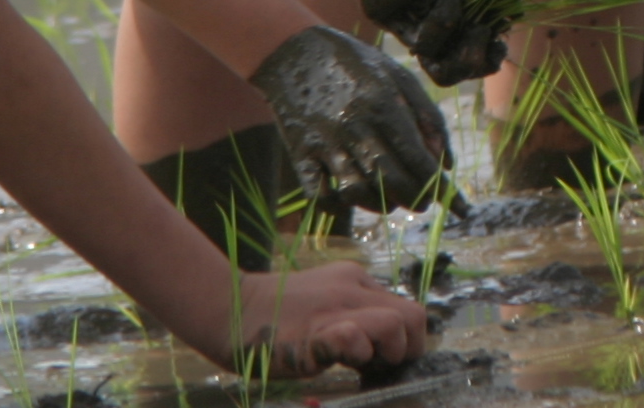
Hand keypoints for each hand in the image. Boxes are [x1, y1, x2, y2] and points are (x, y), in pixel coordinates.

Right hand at [226, 261, 431, 379]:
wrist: (230, 308)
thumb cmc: (275, 313)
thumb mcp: (323, 299)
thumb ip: (352, 311)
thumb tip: (378, 343)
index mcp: (356, 279)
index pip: (406, 307)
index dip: (407, 338)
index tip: (389, 356)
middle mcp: (352, 288)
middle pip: (413, 315)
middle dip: (408, 347)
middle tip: (382, 365)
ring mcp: (335, 308)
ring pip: (395, 323)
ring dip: (389, 352)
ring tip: (362, 363)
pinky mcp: (316, 331)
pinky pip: (354, 337)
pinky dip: (357, 353)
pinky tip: (340, 360)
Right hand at [246, 26, 450, 212]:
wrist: (294, 52)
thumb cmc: (355, 63)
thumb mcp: (398, 76)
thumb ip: (428, 117)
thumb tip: (448, 164)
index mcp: (382, 103)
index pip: (417, 157)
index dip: (439, 186)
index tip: (456, 204)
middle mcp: (354, 126)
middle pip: (390, 180)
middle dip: (414, 199)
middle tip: (424, 204)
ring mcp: (324, 142)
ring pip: (355, 192)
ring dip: (379, 205)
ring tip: (391, 201)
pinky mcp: (300, 153)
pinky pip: (318, 194)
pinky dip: (338, 205)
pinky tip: (352, 198)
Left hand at [319, 0, 501, 85]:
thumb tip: (514, 13)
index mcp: (446, 26)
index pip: (465, 66)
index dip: (486, 60)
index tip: (497, 30)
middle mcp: (420, 30)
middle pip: (445, 74)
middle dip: (471, 54)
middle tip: (480, 22)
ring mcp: (396, 19)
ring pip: (425, 43)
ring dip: (450, 7)